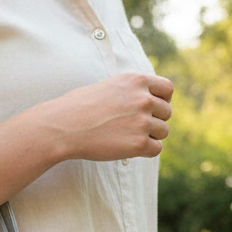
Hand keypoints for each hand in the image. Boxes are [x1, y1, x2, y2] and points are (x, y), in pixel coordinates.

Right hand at [41, 72, 173, 162]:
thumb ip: (132, 91)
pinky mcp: (139, 143)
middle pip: (167, 113)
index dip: (162, 101)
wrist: (63, 126)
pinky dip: (146, 151)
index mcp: (137, 80)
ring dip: (150, 137)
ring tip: (127, 137)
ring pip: (163, 132)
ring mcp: (142, 121)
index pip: (168, 89)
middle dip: (154, 121)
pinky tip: (128, 148)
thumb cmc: (80, 107)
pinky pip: (156, 149)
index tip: (152, 109)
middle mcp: (143, 98)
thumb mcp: (110, 86)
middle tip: (133, 128)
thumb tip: (150, 101)